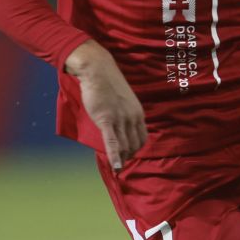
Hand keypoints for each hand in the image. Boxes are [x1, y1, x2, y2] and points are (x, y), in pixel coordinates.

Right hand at [66, 39, 144, 170]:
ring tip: (117, 169)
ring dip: (121, 160)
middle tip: (120, 164)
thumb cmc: (107, 84)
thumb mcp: (123, 100)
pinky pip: (113, 142)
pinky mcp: (107, 119)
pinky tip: (116, 167)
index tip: (128, 155)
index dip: (135, 149)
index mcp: (138, 113)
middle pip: (134, 145)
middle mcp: (133, 117)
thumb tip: (119, 126)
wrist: (98, 71)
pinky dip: (115, 157)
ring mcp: (120, 119)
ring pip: (124, 146)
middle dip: (128, 157)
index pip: (142, 138)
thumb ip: (124, 114)